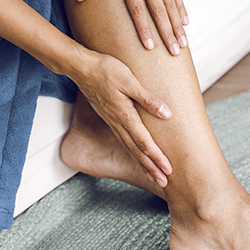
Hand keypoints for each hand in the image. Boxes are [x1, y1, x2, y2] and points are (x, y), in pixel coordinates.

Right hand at [74, 50, 172, 185]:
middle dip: (151, 167)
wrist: (81, 68)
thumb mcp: (130, 81)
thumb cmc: (107, 70)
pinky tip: (137, 155)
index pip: (144, 142)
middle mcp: (118, 123)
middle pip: (137, 151)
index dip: (157, 157)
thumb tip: (167, 114)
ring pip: (129, 148)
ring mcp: (112, 122)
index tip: (168, 170)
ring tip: (153, 175)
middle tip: (164, 182)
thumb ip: (148, 99)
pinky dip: (133, 152)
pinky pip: (123, 140)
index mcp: (125, 115)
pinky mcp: (109, 118)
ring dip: (142, 163)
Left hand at [76, 0, 188, 55]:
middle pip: (159, 12)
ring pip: (171, 4)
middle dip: (167, 34)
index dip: (144, 30)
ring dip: (177, 25)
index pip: (137, 9)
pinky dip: (182, 7)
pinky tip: (186, 21)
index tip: (150, 47)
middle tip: (174, 53)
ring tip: (182, 43)